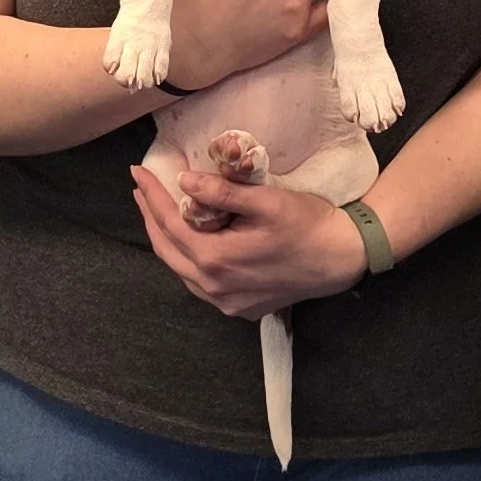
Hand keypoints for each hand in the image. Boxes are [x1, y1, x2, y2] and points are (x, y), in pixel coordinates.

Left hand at [131, 161, 367, 318]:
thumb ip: (222, 192)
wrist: (343, 258)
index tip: (137, 172)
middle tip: (142, 189)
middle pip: (167, 250)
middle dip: (151, 217)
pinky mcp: (240, 308)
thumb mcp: (266, 201)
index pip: (170, 223)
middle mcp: (215, 288)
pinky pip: (200, 284)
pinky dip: (188, 259)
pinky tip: (191, 242)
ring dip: (168, 240)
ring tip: (161, 211)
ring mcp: (226, 303)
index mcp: (217, 260)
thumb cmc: (309, 225)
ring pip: (181, 270)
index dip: (151, 196)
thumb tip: (183, 180)